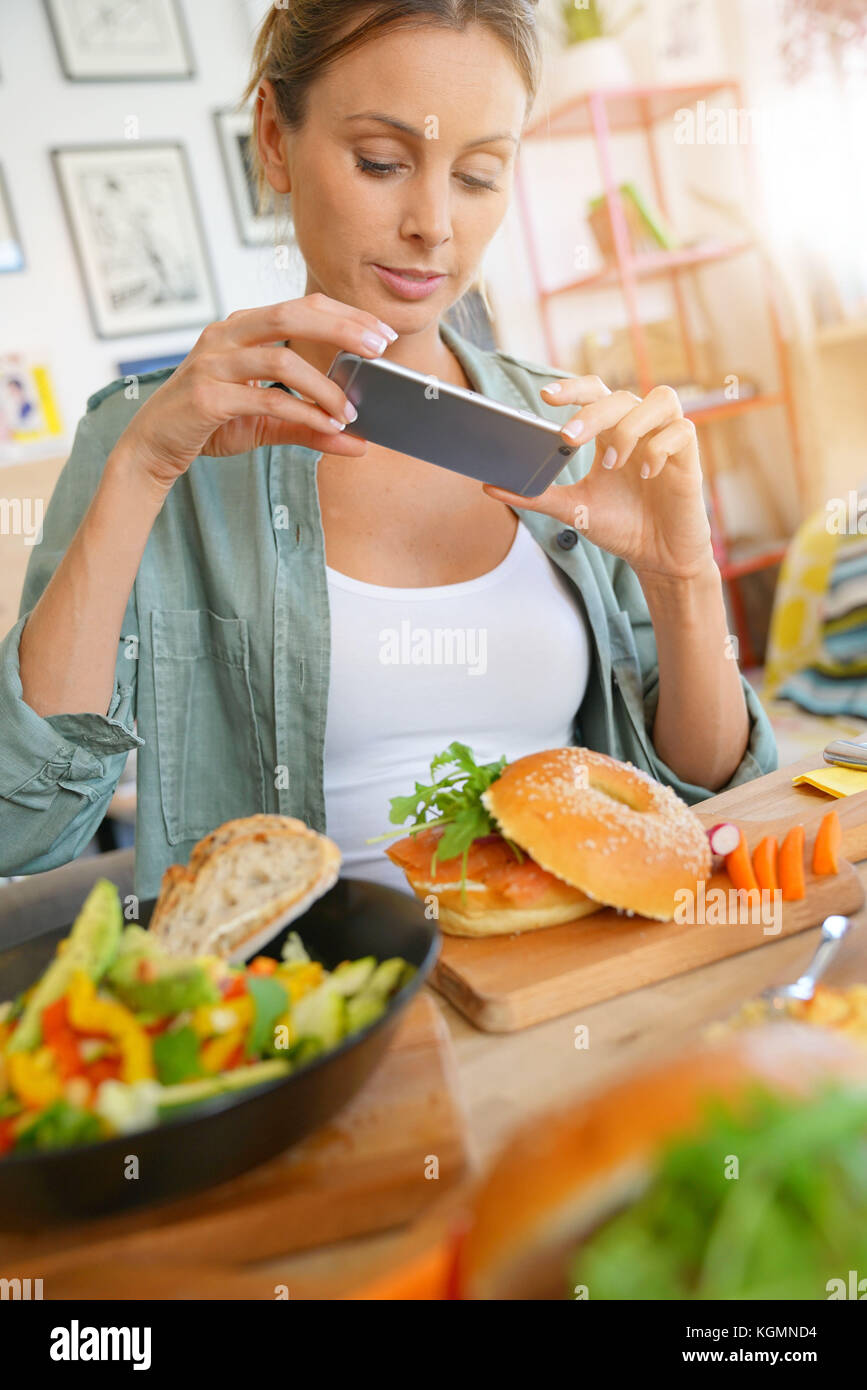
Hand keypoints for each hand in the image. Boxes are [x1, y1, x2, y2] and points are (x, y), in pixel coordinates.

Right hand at [117, 293, 396, 491]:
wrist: (154, 446)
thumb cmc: (210, 423)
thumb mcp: (267, 422)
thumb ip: (310, 425)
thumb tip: (360, 441)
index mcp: (241, 328)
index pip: (301, 307)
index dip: (345, 315)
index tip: (383, 334)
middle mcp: (225, 336)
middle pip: (292, 315)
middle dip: (342, 329)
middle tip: (379, 351)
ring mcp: (213, 363)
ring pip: (281, 359)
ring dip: (324, 386)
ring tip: (351, 412)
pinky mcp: (206, 396)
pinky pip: (264, 397)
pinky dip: (302, 410)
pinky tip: (326, 425)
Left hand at [483, 376, 713, 582]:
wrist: (657, 557)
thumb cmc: (620, 526)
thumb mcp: (573, 509)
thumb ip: (536, 496)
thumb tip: (489, 487)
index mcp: (610, 433)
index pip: (594, 391)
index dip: (573, 387)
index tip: (545, 398)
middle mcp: (638, 429)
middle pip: (619, 396)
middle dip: (592, 413)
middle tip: (568, 439)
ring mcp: (665, 440)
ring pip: (659, 399)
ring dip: (630, 427)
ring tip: (613, 463)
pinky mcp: (689, 458)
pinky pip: (681, 431)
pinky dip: (661, 449)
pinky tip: (647, 475)